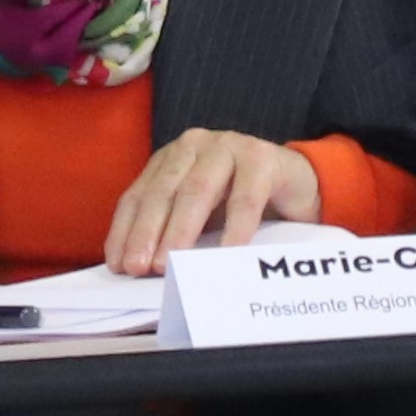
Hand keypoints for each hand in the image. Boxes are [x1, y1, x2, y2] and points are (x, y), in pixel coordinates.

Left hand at [107, 129, 329, 272]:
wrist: (297, 183)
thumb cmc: (240, 201)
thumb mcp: (199, 214)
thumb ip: (170, 227)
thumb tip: (137, 266)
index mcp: (169, 159)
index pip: (137, 196)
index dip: (125, 231)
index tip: (118, 264)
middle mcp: (193, 147)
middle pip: (162, 193)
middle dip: (147, 233)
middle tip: (138, 268)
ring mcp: (228, 147)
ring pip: (197, 192)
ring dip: (180, 231)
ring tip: (169, 263)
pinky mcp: (262, 159)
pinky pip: (245, 199)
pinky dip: (234, 230)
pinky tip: (225, 254)